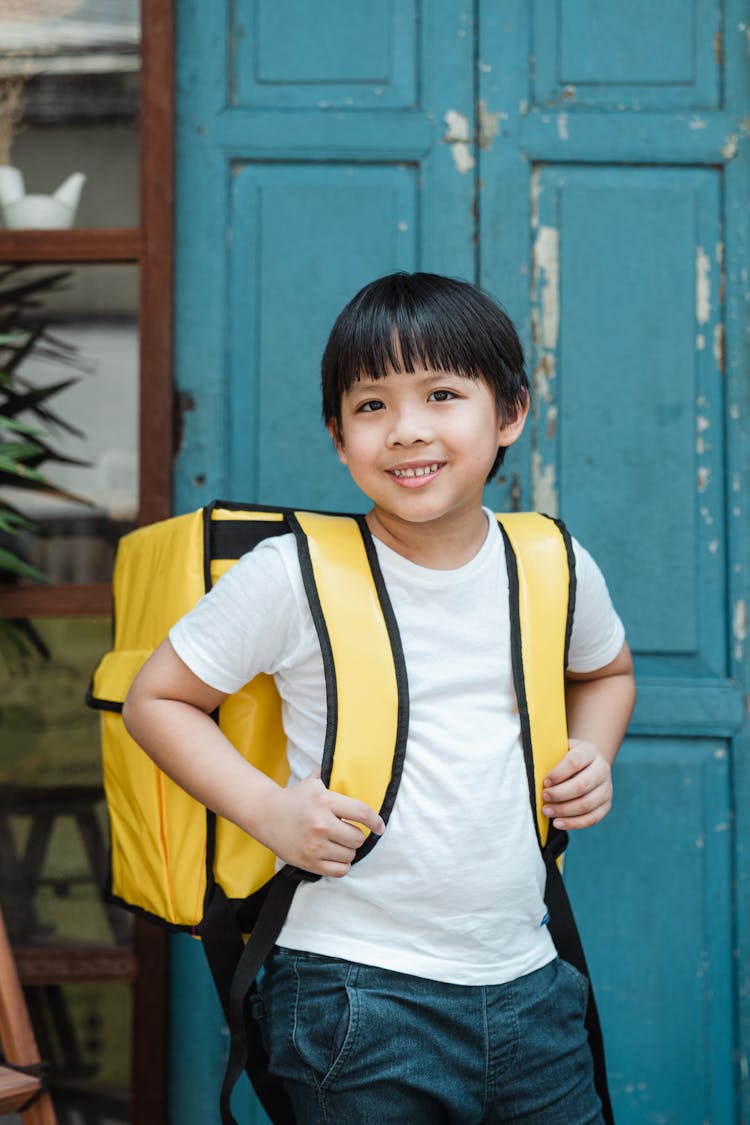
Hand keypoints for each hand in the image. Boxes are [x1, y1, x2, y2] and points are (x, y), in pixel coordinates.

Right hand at [263, 770, 385, 877]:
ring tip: (338, 842)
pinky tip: (335, 856)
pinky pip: (339, 870)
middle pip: (357, 838)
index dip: (375, 821)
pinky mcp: (309, 862)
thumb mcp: (312, 783)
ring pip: (350, 855)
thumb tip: (349, 766)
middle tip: (346, 831)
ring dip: (348, 850)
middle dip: (356, 835)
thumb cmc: (294, 799)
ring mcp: (315, 845)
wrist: (265, 815)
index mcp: (325, 801)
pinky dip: (341, 865)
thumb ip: (332, 777)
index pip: (361, 813)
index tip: (379, 827)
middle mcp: (321, 824)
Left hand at [541, 739, 611, 829]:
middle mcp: (602, 768)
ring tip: (546, 811)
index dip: (558, 773)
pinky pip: (592, 818)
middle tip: (544, 797)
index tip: (544, 782)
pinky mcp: (606, 805)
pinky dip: (574, 823)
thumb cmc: (565, 757)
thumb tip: (528, 759)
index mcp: (589, 751)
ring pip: (587, 803)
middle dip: (560, 794)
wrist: (587, 764)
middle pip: (583, 785)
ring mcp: (606, 788)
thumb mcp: (559, 748)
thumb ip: (547, 752)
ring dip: (564, 810)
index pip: (575, 761)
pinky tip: (557, 823)